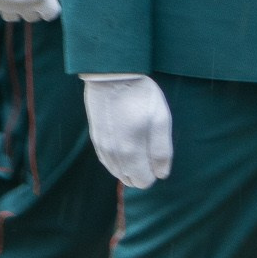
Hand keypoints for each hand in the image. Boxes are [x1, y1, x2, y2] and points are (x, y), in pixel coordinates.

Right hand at [83, 74, 173, 189]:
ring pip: (116, 171)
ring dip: (128, 167)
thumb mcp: (161, 121)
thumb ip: (162, 152)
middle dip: (141, 173)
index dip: (154, 174)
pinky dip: (116, 160)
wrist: (110, 75)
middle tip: (149, 151)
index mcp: (131, 151)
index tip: (157, 157)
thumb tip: (161, 174)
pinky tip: (123, 146)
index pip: (143, 182)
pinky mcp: (94, 137)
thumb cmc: (140, 96)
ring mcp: (101, 145)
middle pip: (128, 179)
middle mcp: (112, 153)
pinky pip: (106, 160)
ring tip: (137, 145)